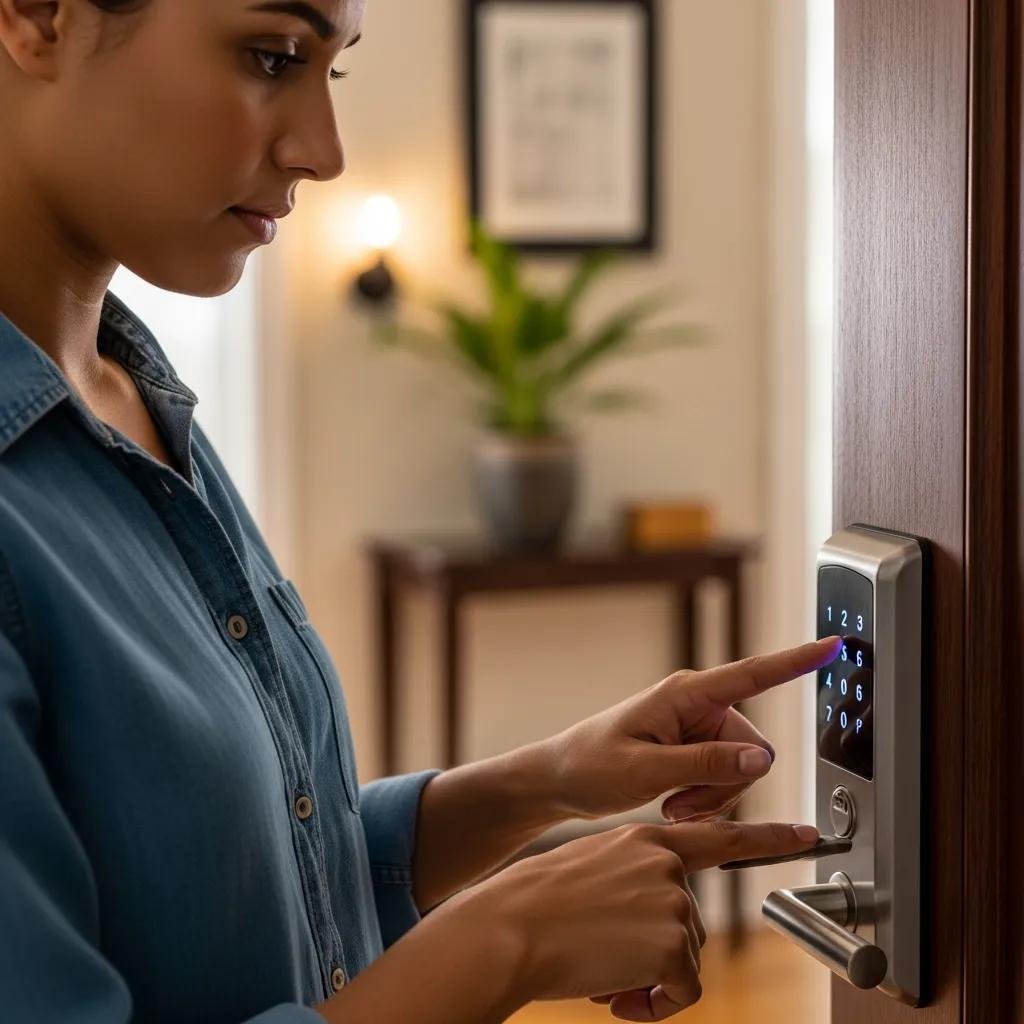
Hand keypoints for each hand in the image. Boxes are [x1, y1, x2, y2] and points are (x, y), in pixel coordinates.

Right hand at [451, 816, 819, 1019]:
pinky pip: (681, 992)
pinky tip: (612, 993)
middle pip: (688, 926)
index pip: (719, 834)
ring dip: (646, 980)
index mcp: (643, 839)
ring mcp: (672, 898)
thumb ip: (634, 879)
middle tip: (603, 962)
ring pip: (682, 961)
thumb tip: (661, 925)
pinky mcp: (672, 941)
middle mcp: (665, 862)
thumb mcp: (591, 870)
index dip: (769, 836)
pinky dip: (651, 1006)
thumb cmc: (534, 906)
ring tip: (598, 970)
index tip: (809, 834)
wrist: (508, 928)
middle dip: (654, 955)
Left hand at [544, 636, 842, 823]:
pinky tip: (673, 802)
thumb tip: (763, 760)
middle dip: (726, 786)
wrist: (562, 779)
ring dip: (713, 797)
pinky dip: (706, 798)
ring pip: (743, 770)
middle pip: (753, 749)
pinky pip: (727, 778)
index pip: (753, 674)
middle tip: (679, 803)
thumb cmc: (591, 765)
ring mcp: (698, 727)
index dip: (797, 661)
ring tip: (670, 803)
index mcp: (687, 694)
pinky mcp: (695, 748)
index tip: (834, 644)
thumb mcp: (646, 770)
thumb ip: (706, 764)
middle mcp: (699, 705)